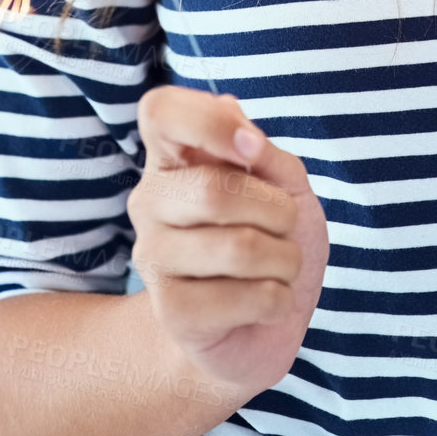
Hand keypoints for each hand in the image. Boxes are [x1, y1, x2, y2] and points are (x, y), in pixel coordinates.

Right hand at [128, 85, 328, 394]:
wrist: (260, 324)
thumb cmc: (271, 238)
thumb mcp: (286, 184)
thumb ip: (265, 152)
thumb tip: (240, 128)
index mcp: (174, 158)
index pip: (160, 111)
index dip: (209, 121)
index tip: (251, 149)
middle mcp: (150, 202)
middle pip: (214, 190)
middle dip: (278, 211)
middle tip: (284, 226)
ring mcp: (153, 258)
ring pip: (240, 249)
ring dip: (286, 260)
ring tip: (278, 267)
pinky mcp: (172, 312)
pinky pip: (250, 297)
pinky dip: (280, 299)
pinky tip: (265, 303)